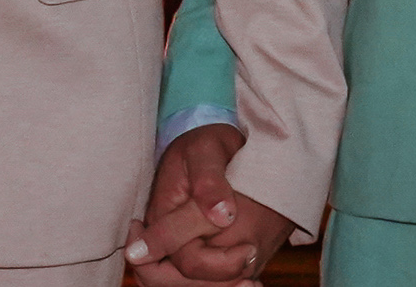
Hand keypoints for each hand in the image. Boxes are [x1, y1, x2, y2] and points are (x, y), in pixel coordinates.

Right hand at [129, 124, 295, 283]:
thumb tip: (221, 215)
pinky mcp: (200, 252)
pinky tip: (250, 284)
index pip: (179, 255)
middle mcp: (167, 237)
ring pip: (192, 284)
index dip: (210, 262)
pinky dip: (227, 284)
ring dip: (222, 284)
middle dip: (216, 278)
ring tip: (252, 282)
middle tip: (250, 256)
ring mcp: (182, 246)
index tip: (246, 247)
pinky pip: (205, 282)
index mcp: (163, 213)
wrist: (215, 144)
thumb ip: (208, 181)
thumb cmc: (209, 143)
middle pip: (177, 280)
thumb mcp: (206, 150)